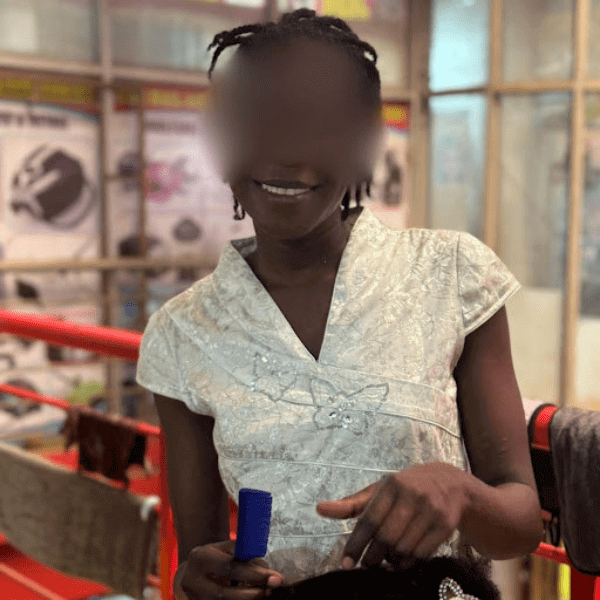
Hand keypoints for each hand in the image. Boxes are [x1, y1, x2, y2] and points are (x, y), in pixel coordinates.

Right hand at [179, 539, 284, 599]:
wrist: (188, 573)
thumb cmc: (213, 558)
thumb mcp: (223, 548)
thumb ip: (243, 554)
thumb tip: (266, 568)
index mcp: (200, 558)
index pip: (229, 568)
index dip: (252, 573)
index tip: (271, 575)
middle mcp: (192, 580)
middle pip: (224, 593)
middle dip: (251, 592)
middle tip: (270, 587)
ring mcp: (193, 597)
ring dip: (246, 599)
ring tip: (263, 592)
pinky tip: (251, 596)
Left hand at [315, 462, 470, 568]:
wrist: (449, 484)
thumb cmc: (405, 488)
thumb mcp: (379, 490)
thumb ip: (351, 504)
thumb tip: (319, 509)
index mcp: (391, 484)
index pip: (369, 519)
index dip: (356, 543)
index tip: (346, 562)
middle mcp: (412, 495)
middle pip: (386, 537)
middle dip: (373, 556)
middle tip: (367, 563)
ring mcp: (431, 510)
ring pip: (403, 548)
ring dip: (390, 560)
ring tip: (385, 559)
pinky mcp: (445, 525)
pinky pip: (421, 554)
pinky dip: (408, 562)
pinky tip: (402, 560)